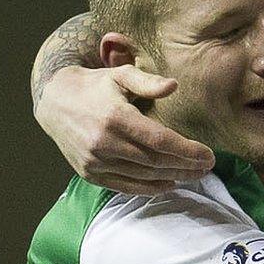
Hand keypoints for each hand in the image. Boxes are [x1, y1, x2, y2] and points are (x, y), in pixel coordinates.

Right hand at [35, 65, 213, 193]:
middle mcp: (103, 142)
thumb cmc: (94, 86)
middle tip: (208, 166)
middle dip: (186, 166)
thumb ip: (147, 81)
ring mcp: (94, 161)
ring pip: (144, 175)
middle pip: (156, 161)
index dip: (188, 151)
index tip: (209, 155)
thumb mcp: (120, 75)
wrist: (54, 101)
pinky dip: (149, 188)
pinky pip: (125, 186)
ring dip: (173, 177)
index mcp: (115, 117)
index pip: (160, 141)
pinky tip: (169, 184)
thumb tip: (174, 86)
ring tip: (195, 174)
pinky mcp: (89, 174)